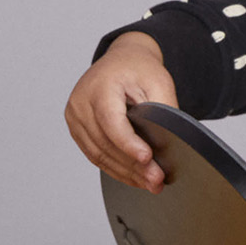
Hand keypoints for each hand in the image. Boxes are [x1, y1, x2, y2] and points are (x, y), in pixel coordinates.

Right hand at [65, 33, 176, 188]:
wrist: (122, 60)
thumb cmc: (139, 69)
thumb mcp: (159, 82)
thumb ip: (163, 110)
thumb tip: (169, 144)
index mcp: (101, 85)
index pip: (110, 120)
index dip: (128, 143)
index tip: (147, 158)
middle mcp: (81, 102)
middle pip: (105, 142)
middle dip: (133, 165)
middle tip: (156, 180)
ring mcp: (75, 117)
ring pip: (98, 154)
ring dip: (125, 172)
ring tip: (149, 184)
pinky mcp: (78, 129)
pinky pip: (94, 154)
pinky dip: (115, 169)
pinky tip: (133, 177)